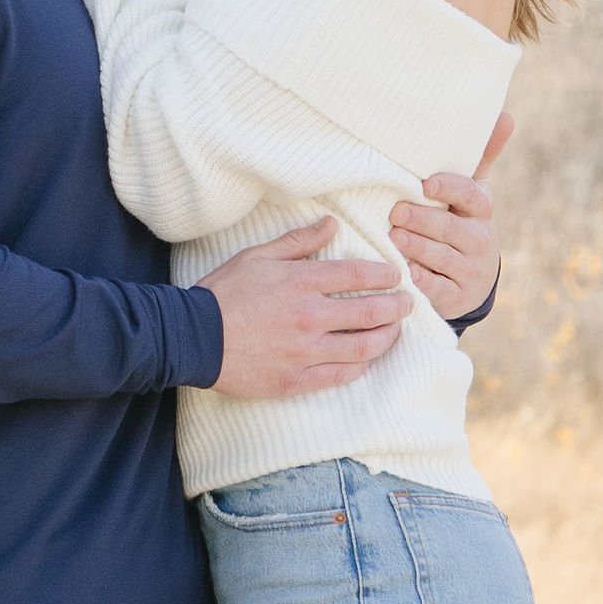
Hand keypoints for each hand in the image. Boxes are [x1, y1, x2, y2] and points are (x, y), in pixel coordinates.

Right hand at [202, 220, 408, 397]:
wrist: (194, 337)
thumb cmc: (224, 293)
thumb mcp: (258, 256)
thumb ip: (298, 241)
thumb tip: (331, 224)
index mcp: (300, 282)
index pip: (357, 275)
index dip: (384, 274)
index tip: (396, 275)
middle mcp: (309, 317)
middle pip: (369, 312)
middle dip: (397, 307)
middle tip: (408, 302)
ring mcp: (305, 351)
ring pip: (363, 347)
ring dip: (387, 337)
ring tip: (395, 330)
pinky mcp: (297, 380)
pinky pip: (341, 375)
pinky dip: (360, 366)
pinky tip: (367, 359)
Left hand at [390, 108, 510, 321]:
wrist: (474, 278)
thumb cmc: (464, 220)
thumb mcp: (474, 190)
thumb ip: (481, 156)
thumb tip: (505, 114)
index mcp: (481, 210)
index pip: (470, 196)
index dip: (450, 189)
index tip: (426, 184)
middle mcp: (480, 241)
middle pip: (451, 229)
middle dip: (423, 221)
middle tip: (396, 212)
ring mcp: (469, 271)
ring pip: (442, 259)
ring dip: (417, 248)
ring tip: (394, 237)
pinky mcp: (455, 297)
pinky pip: (436, 288)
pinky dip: (420, 281)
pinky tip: (403, 272)